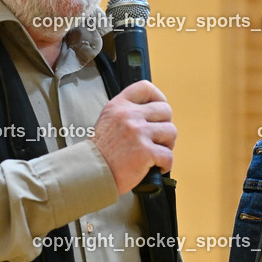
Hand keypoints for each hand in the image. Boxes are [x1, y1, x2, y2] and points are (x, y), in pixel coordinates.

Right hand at [90, 80, 175, 194]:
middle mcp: (128, 115)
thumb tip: (155, 113)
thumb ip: (128, 113)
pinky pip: (168, 155)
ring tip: (155, 154)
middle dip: (165, 126)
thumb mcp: (108, 121)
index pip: (146, 88)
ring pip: (171, 132)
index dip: (159, 99)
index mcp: (119, 105)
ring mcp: (138, 132)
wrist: (89, 174)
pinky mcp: (145, 151)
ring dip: (167, 145)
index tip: (159, 113)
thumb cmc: (101, 153)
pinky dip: (165, 164)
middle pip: (166, 110)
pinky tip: (156, 167)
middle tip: (157, 140)